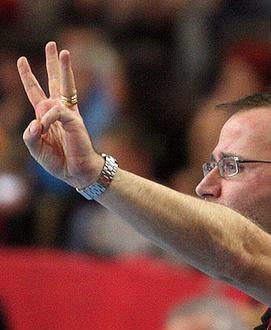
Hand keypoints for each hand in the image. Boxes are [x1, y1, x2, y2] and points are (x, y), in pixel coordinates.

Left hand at [17, 41, 102, 188]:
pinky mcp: (75, 120)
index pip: (36, 92)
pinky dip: (48, 118)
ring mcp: (68, 114)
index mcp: (47, 117)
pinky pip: (57, 112)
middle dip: (52, 63)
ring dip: (65, 69)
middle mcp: (58, 111)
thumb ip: (30, 136)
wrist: (77, 173)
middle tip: (52, 44)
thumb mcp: (36, 149)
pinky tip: (44, 127)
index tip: (22, 60)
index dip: (28, 77)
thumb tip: (35, 121)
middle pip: (54, 81)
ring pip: (65, 86)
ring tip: (64, 51)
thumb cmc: (59, 162)